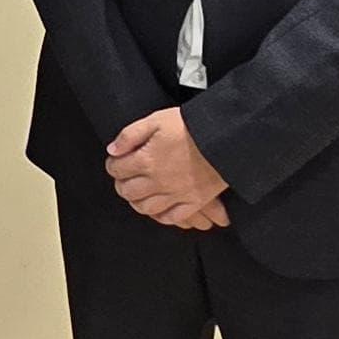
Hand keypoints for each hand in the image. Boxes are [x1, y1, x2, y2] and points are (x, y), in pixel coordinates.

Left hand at [107, 108, 229, 229]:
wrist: (225, 137)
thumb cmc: (191, 126)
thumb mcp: (156, 120)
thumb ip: (130, 135)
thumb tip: (113, 150)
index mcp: (145, 160)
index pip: (117, 169)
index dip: (113, 164)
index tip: (117, 161)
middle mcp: (157, 182)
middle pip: (128, 191)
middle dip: (122, 184)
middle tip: (125, 178)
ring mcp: (175, 194)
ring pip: (145, 208)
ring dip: (137, 201)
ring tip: (139, 193)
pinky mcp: (194, 201)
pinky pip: (171, 217)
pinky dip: (162, 215)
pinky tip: (159, 208)